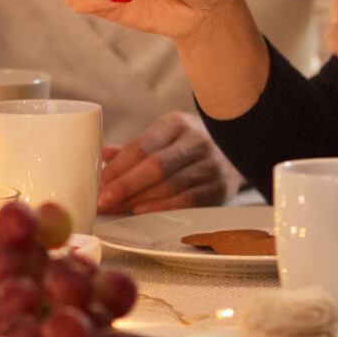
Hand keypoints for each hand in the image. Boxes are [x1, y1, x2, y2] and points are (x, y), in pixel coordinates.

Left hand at [98, 112, 234, 213]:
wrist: (238, 150)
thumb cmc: (188, 145)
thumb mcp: (164, 135)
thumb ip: (134, 148)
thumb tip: (102, 156)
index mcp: (176, 123)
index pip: (143, 145)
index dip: (119, 167)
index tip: (99, 183)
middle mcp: (196, 141)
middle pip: (155, 166)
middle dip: (125, 186)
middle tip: (102, 202)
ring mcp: (210, 165)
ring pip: (170, 185)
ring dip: (139, 200)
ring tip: (116, 210)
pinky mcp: (219, 188)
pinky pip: (187, 201)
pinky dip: (162, 208)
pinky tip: (141, 213)